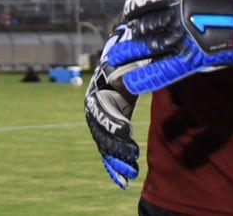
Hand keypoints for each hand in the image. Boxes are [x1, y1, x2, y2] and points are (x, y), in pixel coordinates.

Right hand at [84, 25, 139, 188]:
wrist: (124, 57)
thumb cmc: (131, 55)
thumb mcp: (133, 55)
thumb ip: (135, 58)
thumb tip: (137, 51)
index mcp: (99, 89)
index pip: (102, 110)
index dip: (113, 122)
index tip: (128, 132)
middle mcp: (94, 106)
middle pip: (101, 132)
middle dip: (116, 147)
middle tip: (133, 159)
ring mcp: (99, 119)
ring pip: (104, 144)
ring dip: (116, 161)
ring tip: (131, 175)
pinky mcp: (107, 128)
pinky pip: (107, 150)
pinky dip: (113, 166)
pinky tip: (122, 182)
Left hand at [106, 0, 232, 94]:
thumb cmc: (222, 4)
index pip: (145, 3)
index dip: (131, 11)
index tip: (125, 18)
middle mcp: (177, 18)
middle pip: (143, 27)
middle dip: (126, 36)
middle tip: (112, 45)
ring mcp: (183, 40)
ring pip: (149, 48)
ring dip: (128, 55)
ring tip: (112, 62)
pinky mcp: (191, 60)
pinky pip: (164, 69)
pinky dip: (147, 77)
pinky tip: (130, 82)